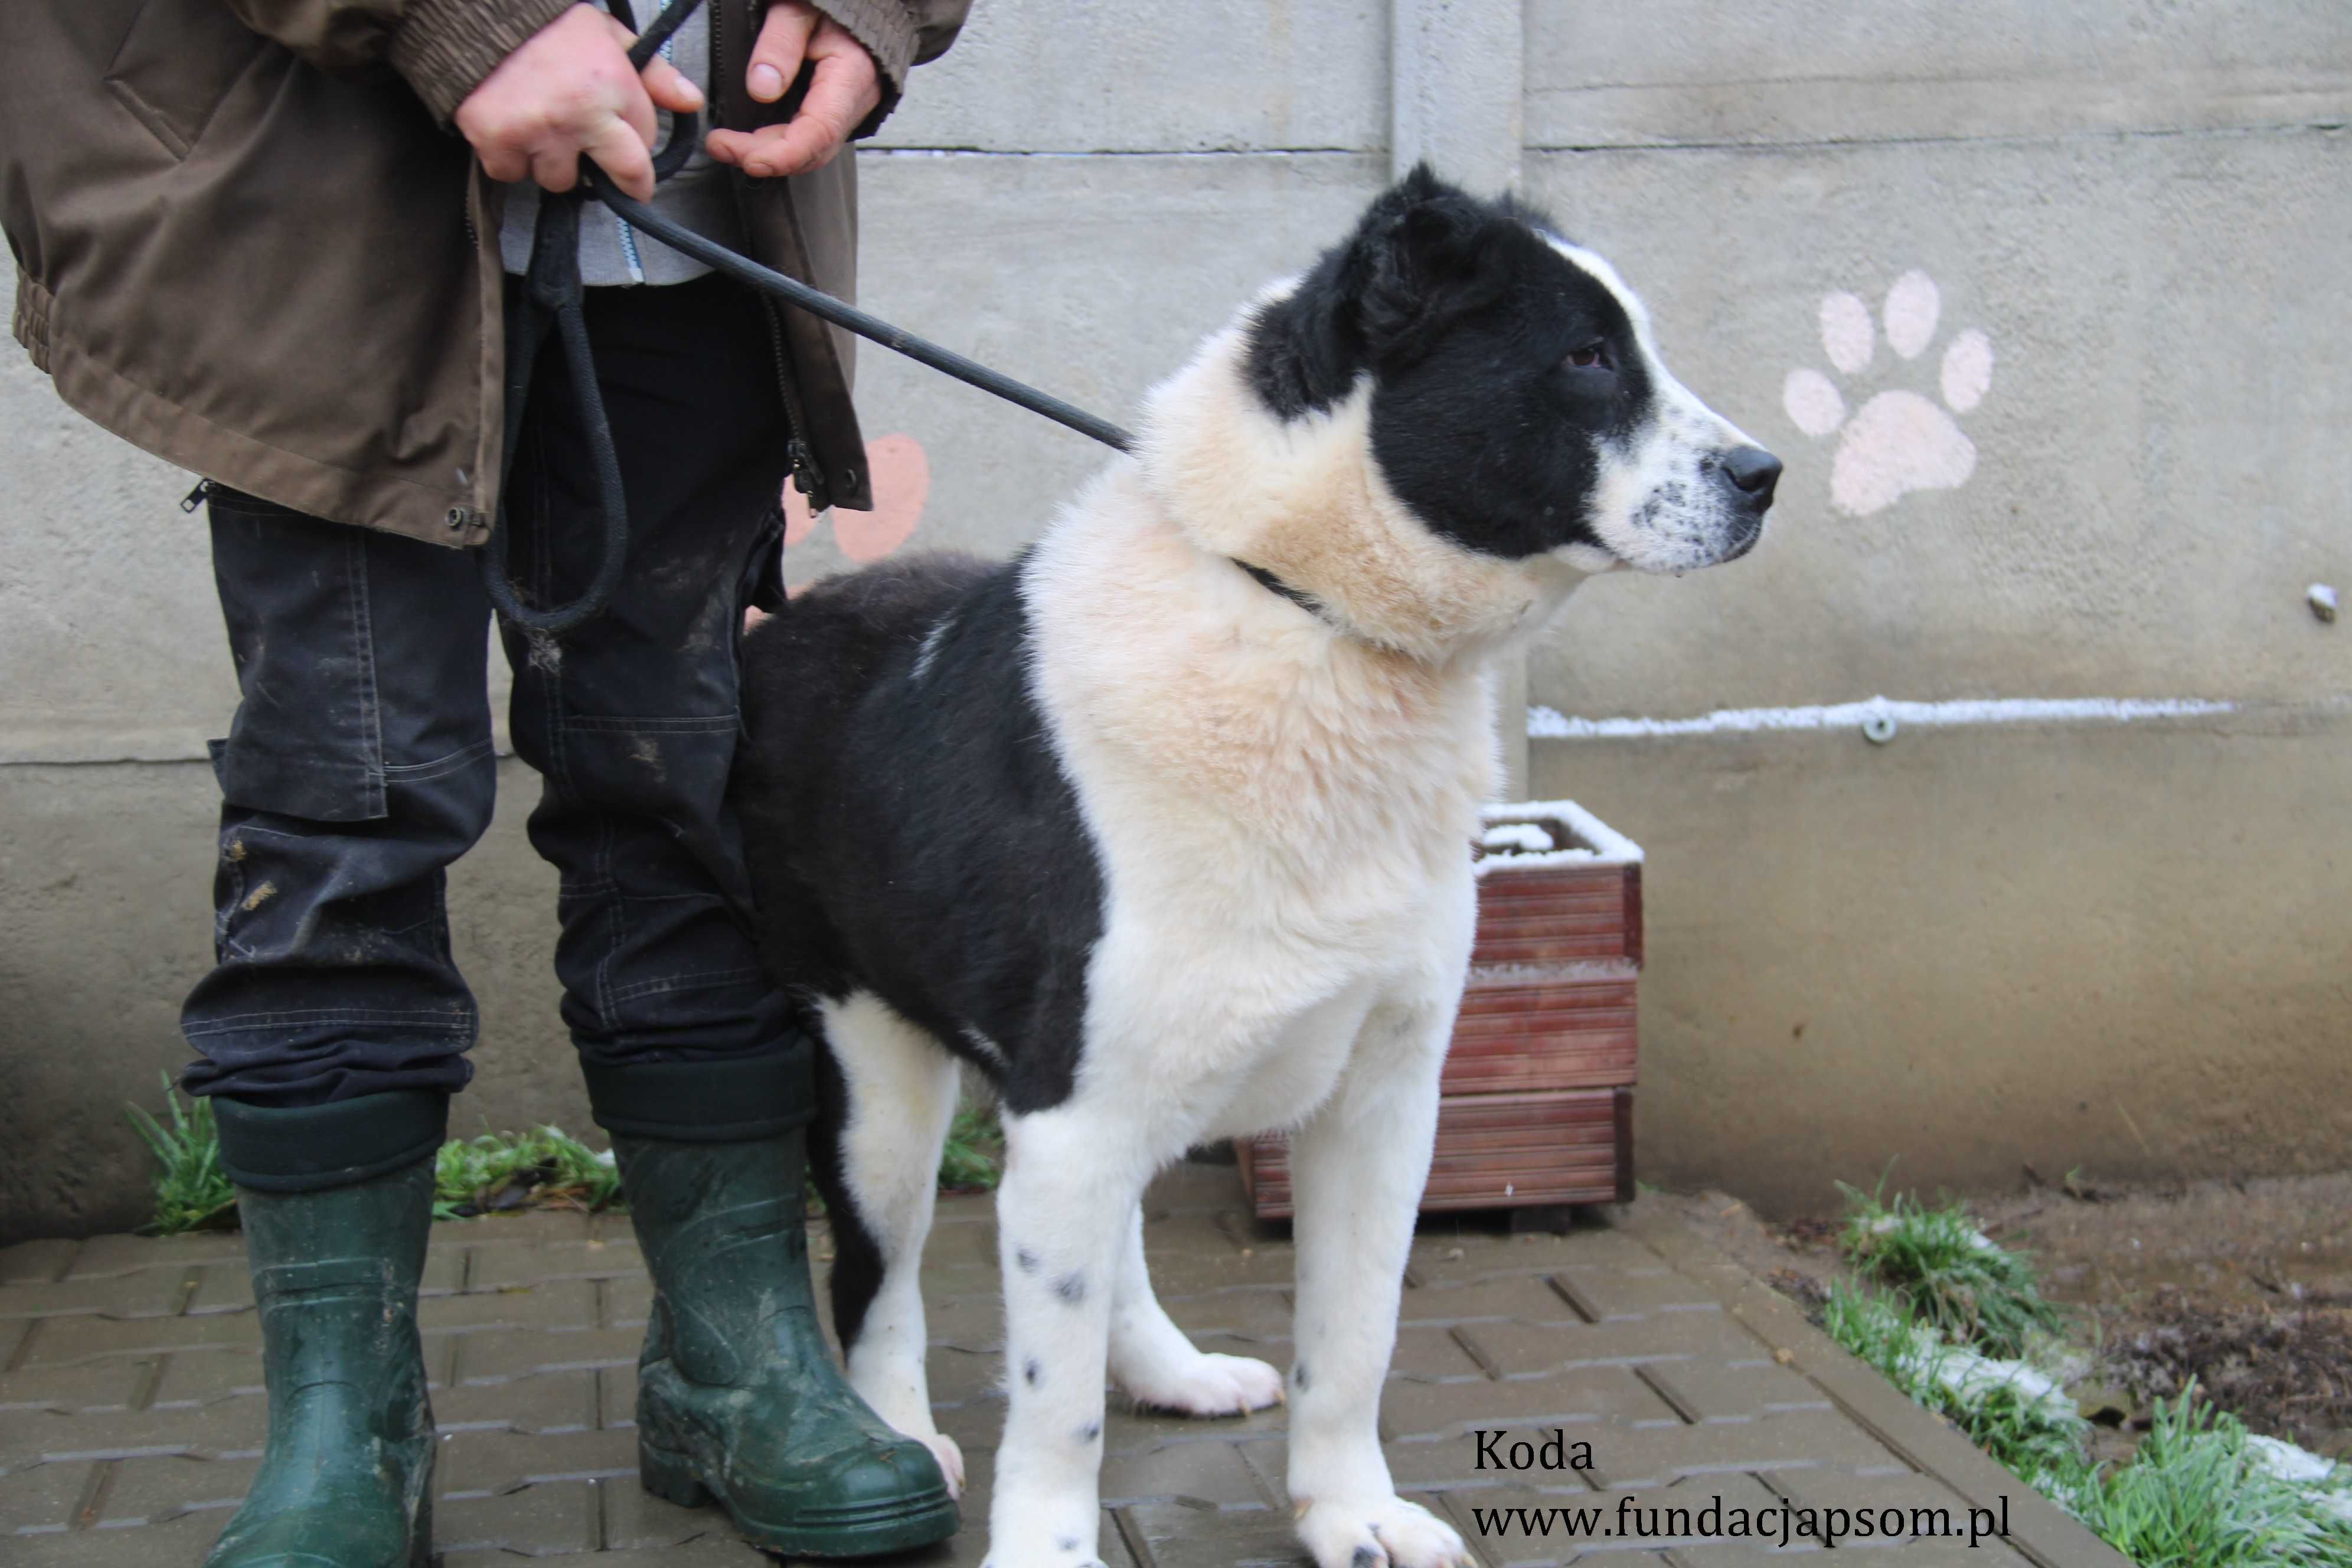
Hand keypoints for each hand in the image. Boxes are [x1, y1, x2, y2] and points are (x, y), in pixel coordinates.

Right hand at [455, 4, 703, 201]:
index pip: (640, 152)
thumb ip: (654, 74)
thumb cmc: (550, 25)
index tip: (623, 152)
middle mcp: (577, 116)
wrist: (478, 10)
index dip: (632, 152)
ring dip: (550, 161)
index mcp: (611, 89)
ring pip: (555, 179)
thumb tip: (691, 102)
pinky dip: (509, 157)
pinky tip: (509, 126)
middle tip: (593, 158)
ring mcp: (534, 131)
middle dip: (608, 175)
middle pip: (607, 179)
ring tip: (540, 125)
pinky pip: (510, 173)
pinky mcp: (494, 138)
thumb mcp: (610, 37)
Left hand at [705, 2, 880, 178]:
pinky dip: (779, 146)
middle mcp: (853, 103)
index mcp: (850, 77)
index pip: (820, 130)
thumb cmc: (828, 4)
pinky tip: (751, 141)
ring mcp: (846, 112)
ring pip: (811, 151)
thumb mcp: (799, 10)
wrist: (856, 4)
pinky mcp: (833, 113)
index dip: (784, 154)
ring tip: (727, 145)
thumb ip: (780, 44)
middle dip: (765, 156)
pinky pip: (809, 141)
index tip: (747, 159)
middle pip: (813, 149)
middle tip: (719, 145)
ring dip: (769, 154)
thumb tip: (760, 90)